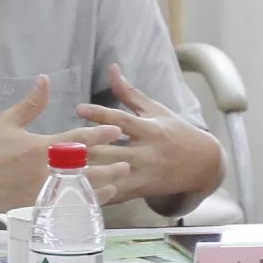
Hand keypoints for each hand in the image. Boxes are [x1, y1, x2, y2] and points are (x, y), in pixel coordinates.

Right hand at [0, 75, 128, 213]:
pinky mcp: (32, 208)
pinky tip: (88, 205)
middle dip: (108, 166)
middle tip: (126, 162)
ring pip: (78, 192)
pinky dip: (78, 207)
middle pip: (86, 170)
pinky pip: (62, 209)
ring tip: (115, 185)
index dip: (101, 134)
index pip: (78, 140)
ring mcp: (39, 193)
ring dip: (99, 188)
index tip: (118, 130)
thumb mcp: (6, 120)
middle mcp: (44, 171)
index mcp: (41, 147)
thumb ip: (31, 103)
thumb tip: (46, 80)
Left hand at [76, 64, 222, 209]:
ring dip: (89, 174)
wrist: (203, 164)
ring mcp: (144, 174)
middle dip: (86, 150)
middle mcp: (147, 152)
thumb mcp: (155, 110)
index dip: (101, 114)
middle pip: (112, 151)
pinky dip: (99, 194)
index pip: (122, 120)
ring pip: (112, 175)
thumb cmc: (175, 132)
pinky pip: (117, 195)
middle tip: (59, 146)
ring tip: (62, 172)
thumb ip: (129, 92)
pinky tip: (78, 194)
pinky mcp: (142, 191)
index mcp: (149, 129)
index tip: (78, 109)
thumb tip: (111, 67)